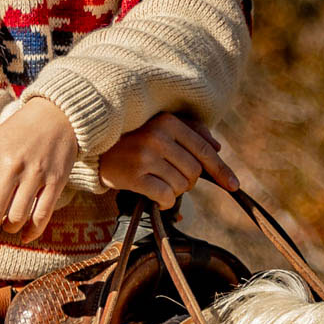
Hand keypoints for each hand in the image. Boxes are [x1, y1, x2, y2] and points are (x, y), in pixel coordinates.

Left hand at [0, 97, 78, 242]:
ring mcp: (35, 173)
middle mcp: (12, 164)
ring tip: (7, 226)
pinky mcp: (56, 180)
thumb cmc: (18, 131)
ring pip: (17, 217)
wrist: (56, 114)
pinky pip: (42, 216)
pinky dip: (32, 231)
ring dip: (9, 228)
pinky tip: (26, 235)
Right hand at [98, 111, 238, 208]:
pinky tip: (155, 196)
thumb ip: (190, 130)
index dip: (222, 171)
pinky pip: (166, 197)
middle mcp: (158, 136)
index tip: (234, 186)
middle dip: (188, 181)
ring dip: (175, 190)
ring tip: (157, 181)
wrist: (89, 147)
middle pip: (194, 172)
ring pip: (182, 186)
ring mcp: (146, 156)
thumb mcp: (157, 125)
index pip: (205, 150)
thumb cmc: (129, 137)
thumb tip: (218, 147)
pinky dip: (166, 202)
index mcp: (167, 121)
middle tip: (171, 177)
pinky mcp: (135, 176)